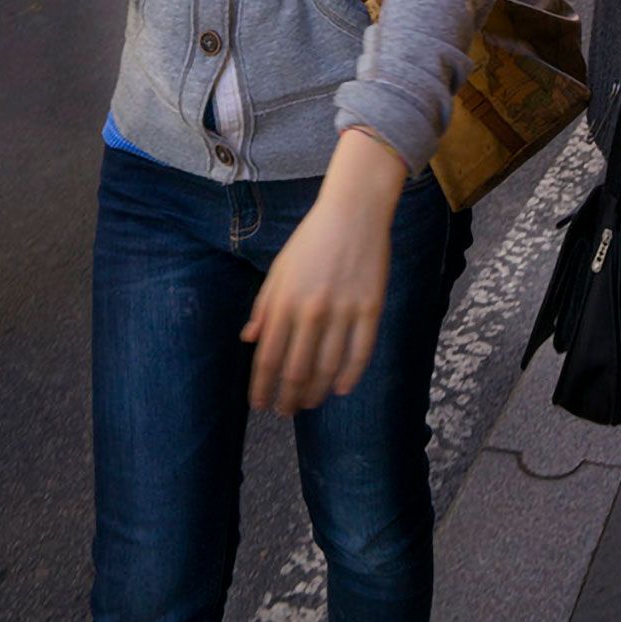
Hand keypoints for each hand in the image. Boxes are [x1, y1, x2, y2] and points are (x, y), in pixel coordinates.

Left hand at [241, 131, 406, 413]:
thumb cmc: (312, 239)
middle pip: (297, 370)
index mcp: (284, 301)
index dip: (261, 387)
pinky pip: (360, 353)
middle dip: (288, 398)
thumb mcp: (279, 269)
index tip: (259, 404)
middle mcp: (312, 310)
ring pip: (327, 368)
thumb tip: (249, 339)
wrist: (354, 211)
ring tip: (309, 403)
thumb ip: (264, 306)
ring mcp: (343, 310)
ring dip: (316, 393)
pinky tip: (340, 388)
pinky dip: (349, 376)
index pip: (268, 357)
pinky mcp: (371, 308)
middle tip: (285, 410)